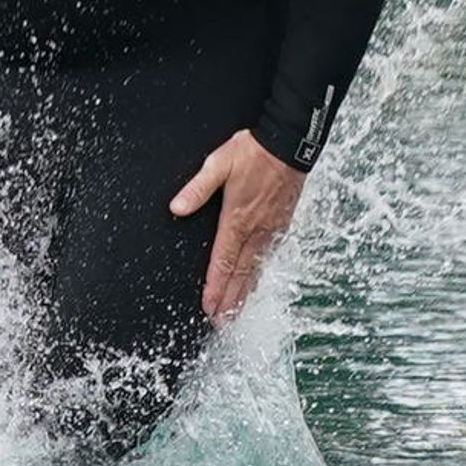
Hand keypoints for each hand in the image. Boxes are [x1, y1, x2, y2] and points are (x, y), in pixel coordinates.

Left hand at [170, 129, 304, 326]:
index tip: (209, 307)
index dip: (215, 287)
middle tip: (222, 323)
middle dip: (230, 300)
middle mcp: (256, 229)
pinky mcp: (283, 222)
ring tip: (237, 311)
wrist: (289, 143)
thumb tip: (177, 207)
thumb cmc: (254, 152)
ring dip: (246, 292)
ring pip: (257, 268)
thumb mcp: (218, 164)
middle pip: (240, 273)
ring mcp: (272, 228)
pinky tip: (258, 279)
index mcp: (237, 218)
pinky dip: (261, 273)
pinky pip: (270, 256)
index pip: (223, 261)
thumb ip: (197, 188)